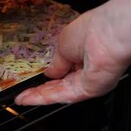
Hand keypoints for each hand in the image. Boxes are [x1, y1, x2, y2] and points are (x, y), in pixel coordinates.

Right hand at [15, 9, 130, 104]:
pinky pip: (62, 96)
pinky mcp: (88, 90)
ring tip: (22, 99)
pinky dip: (44, 98)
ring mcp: (88, 81)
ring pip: (59, 93)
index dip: (47, 77)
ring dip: (39, 96)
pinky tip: (29, 98)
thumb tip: (49, 73)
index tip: (33, 81)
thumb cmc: (91, 31)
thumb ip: (56, 63)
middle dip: (40, 91)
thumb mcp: (63, 45)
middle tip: (24, 95)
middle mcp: (86, 70)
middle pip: (59, 85)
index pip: (62, 71)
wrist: (108, 34)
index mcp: (82, 54)